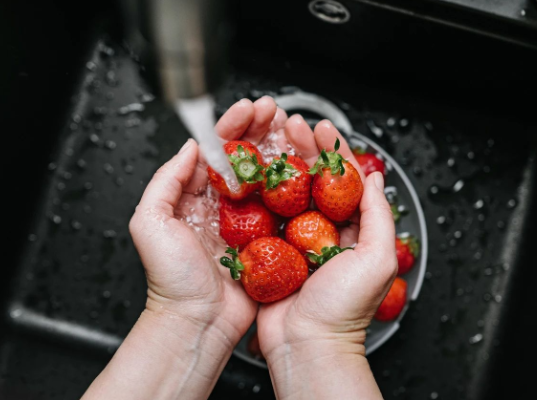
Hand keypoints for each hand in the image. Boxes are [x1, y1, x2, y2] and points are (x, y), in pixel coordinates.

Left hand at [83, 97, 285, 399]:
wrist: (198, 320)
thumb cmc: (171, 279)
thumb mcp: (149, 223)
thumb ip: (165, 181)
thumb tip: (190, 148)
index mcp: (194, 198)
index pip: (215, 152)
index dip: (232, 127)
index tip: (247, 109)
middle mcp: (223, 206)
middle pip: (245, 158)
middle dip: (260, 130)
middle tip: (275, 111)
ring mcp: (248, 222)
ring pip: (267, 177)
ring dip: (280, 150)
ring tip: (292, 129)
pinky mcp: (268, 240)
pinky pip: (283, 207)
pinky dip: (294, 186)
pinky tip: (303, 169)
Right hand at [255, 117, 396, 398]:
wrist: (306, 345)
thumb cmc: (344, 309)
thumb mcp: (376, 259)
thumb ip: (379, 215)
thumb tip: (375, 179)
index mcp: (350, 230)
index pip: (344, 180)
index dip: (333, 151)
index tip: (322, 129)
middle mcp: (321, 231)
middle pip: (311, 179)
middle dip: (301, 149)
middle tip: (291, 125)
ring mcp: (292, 240)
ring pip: (284, 192)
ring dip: (276, 164)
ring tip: (268, 139)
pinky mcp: (268, 251)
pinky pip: (261, 216)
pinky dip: (254, 194)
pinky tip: (248, 173)